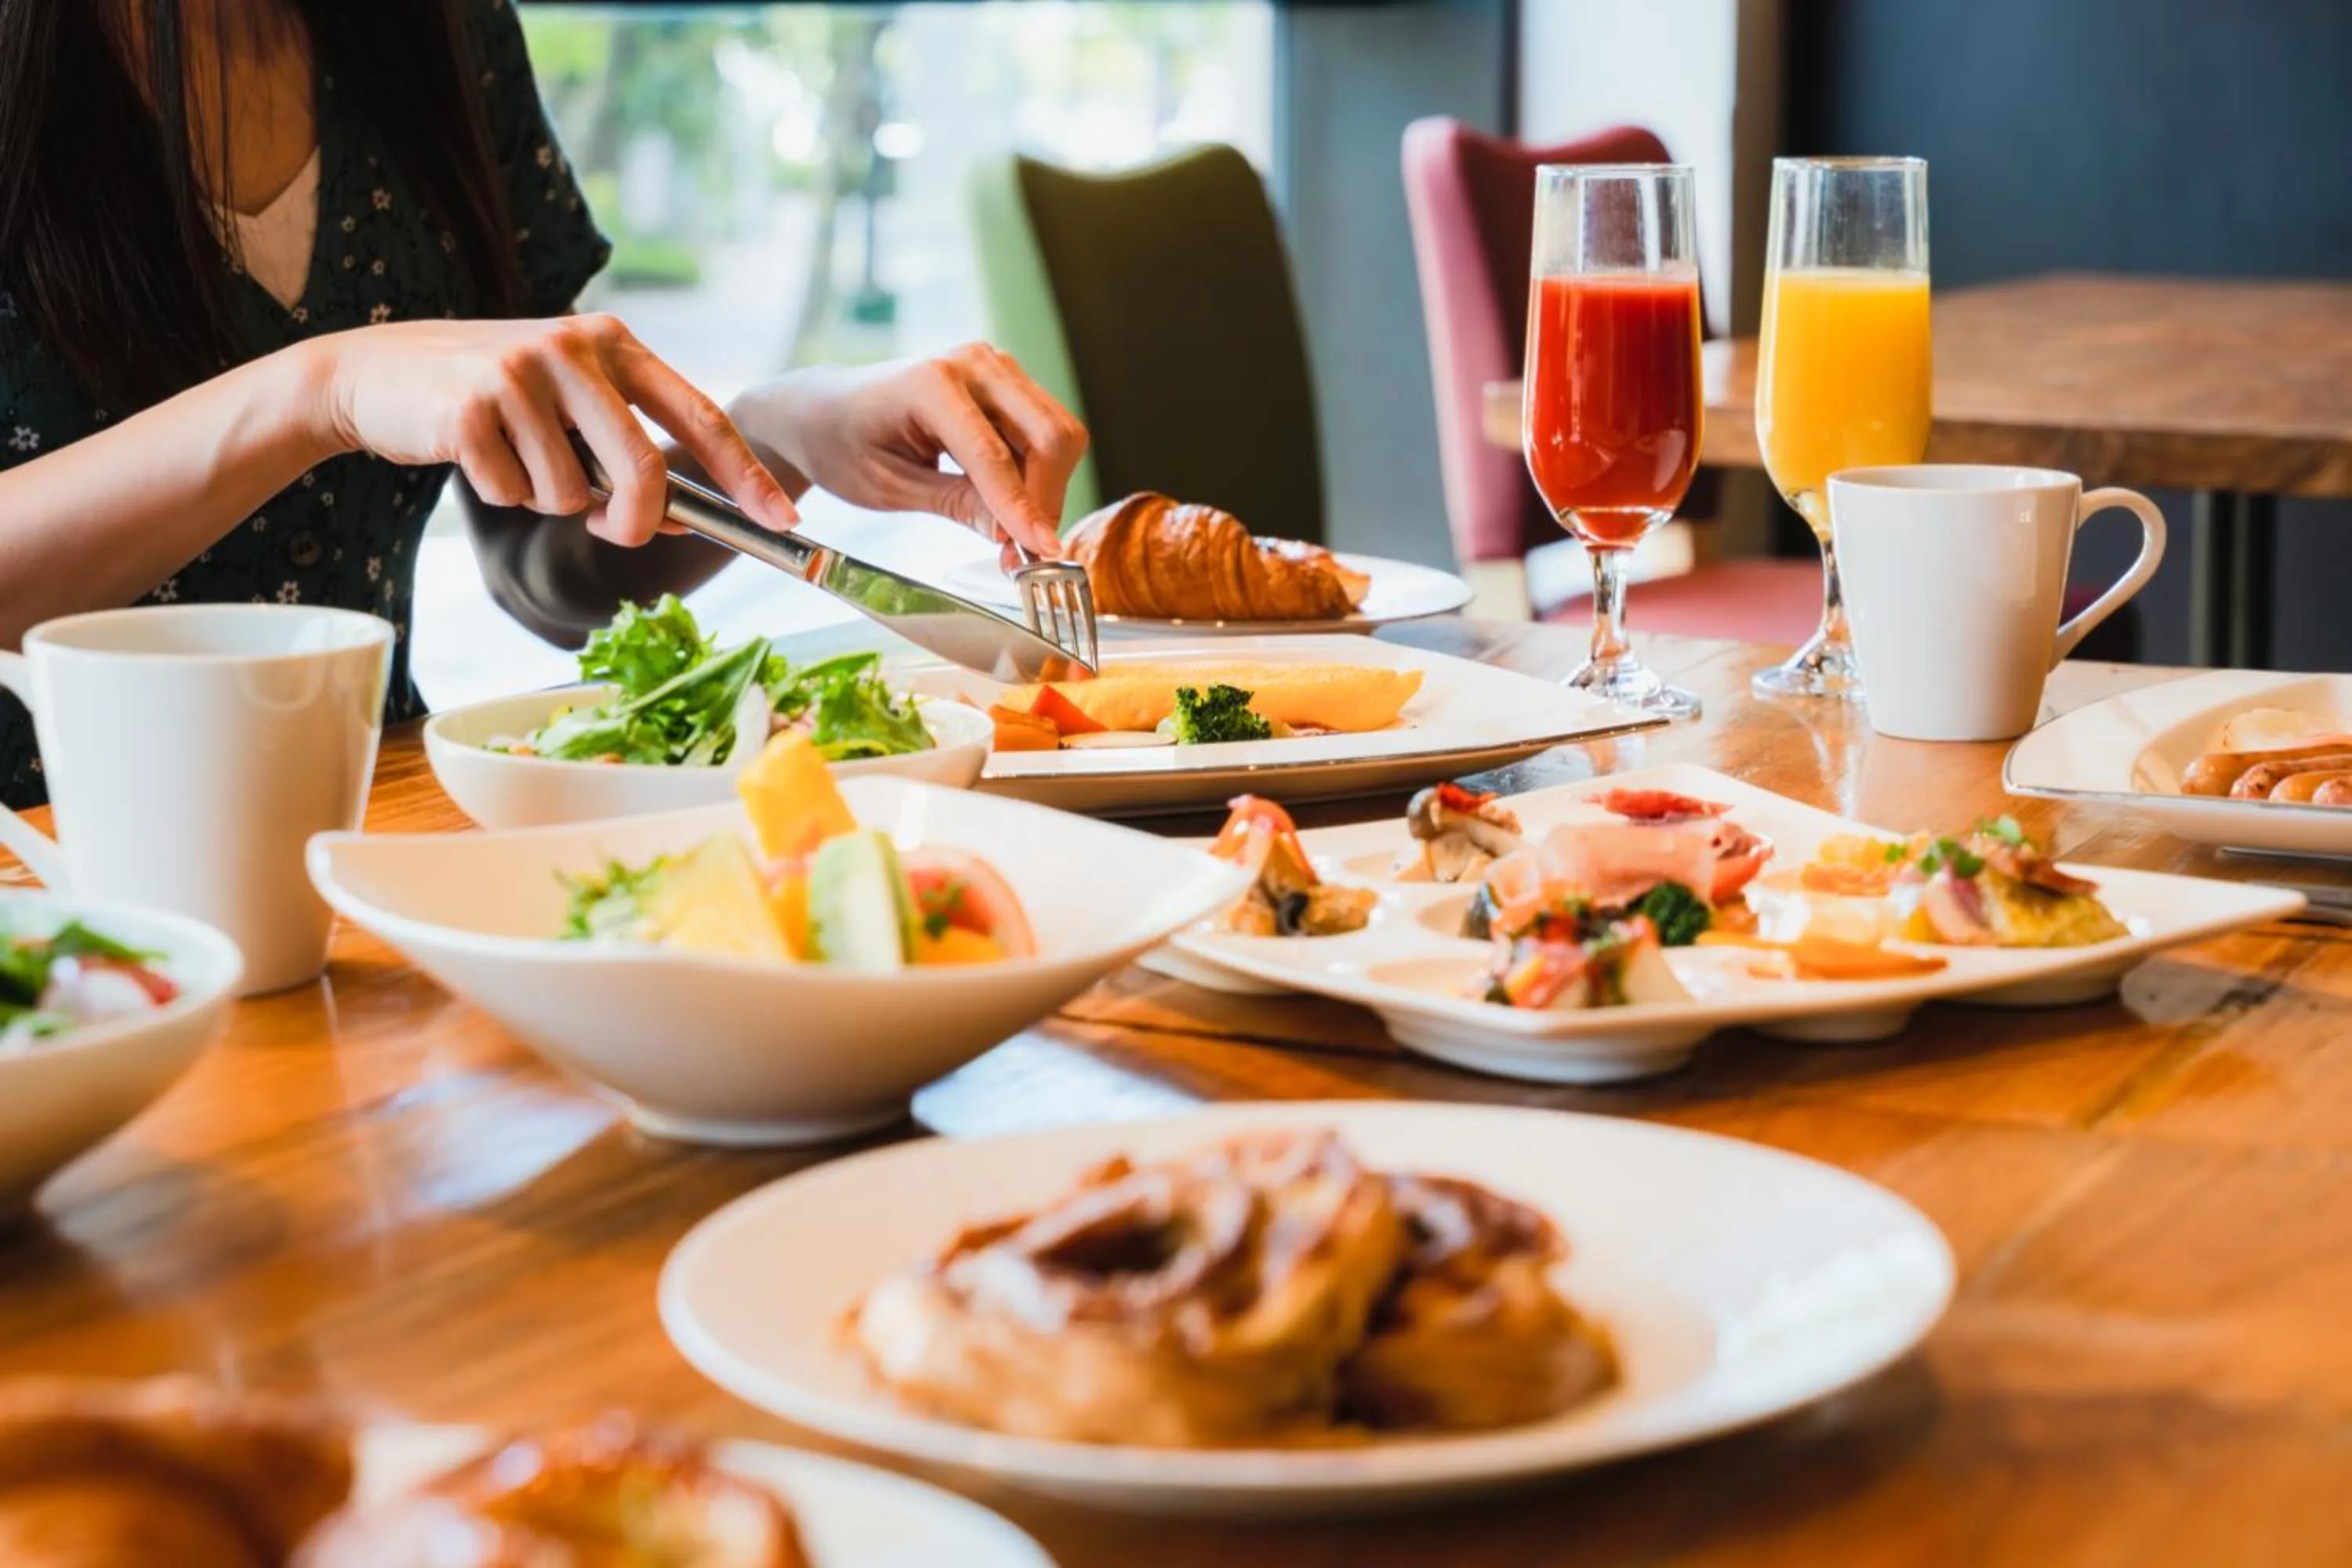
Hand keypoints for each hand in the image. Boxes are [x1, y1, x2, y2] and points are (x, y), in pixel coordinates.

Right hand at [310, 315, 798, 545]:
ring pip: (573, 491)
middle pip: (643, 468)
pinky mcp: (470, 408)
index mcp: (613, 342)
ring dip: (547, 500)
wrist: (371, 375)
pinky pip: (515, 491)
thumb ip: (625, 451)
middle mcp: (574, 348)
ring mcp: (520, 374)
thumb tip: (685, 519)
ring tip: (513, 456)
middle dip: (638, 521)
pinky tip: (474, 454)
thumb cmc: (488, 398)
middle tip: (618, 532)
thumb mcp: (567, 407)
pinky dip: (502, 493)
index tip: (783, 518)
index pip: (701, 415)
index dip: (745, 474)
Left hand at [734, 344, 1087, 559]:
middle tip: (1027, 553)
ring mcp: (995, 368)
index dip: (1021, 509)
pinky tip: (1011, 508)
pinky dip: (1039, 477)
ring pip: (1058, 435)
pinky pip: (1046, 433)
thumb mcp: (889, 487)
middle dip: (1046, 501)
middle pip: (1049, 436)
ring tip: (1015, 536)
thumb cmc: (843, 443)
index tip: (1042, 553)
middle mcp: (972, 364)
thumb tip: (1012, 536)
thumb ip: (955, 505)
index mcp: (930, 383)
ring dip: (1047, 491)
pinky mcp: (1007, 383)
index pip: (994, 455)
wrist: (826, 409)